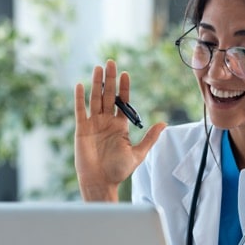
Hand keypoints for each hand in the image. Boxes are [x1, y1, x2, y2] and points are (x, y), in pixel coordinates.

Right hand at [74, 60, 165, 200]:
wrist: (101, 182)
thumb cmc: (118, 170)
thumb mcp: (138, 153)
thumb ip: (150, 137)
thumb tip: (164, 123)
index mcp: (120, 126)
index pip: (122, 102)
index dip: (124, 87)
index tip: (125, 74)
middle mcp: (106, 122)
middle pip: (108, 96)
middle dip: (110, 79)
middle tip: (111, 62)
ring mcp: (93, 124)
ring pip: (95, 99)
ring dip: (96, 83)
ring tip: (98, 68)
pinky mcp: (81, 129)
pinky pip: (80, 111)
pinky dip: (80, 98)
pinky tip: (80, 85)